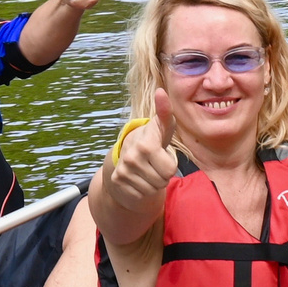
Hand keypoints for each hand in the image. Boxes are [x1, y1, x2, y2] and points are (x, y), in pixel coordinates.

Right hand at [104, 88, 178, 205]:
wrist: (126, 154)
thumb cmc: (152, 140)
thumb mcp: (162, 128)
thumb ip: (165, 112)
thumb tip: (160, 91)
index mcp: (146, 144)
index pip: (170, 169)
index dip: (170, 164)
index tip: (162, 154)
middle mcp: (132, 157)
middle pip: (162, 181)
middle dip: (163, 174)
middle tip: (155, 164)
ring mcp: (123, 170)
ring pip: (152, 189)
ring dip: (153, 182)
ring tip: (148, 170)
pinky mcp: (117, 182)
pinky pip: (141, 195)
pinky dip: (142, 190)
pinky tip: (138, 179)